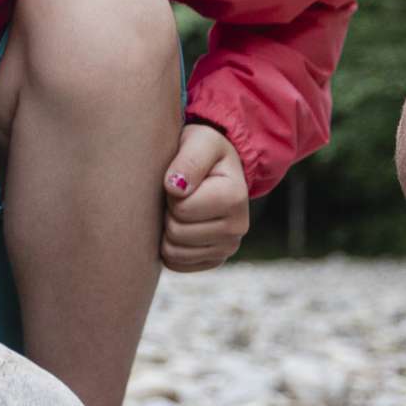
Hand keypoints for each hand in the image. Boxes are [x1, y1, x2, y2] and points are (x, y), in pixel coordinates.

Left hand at [159, 123, 248, 272]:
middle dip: (169, 210)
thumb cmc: (204, 150)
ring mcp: (227, 248)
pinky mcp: (213, 260)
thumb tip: (175, 188)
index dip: (172, 190)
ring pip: (173, 251)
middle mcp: (238, 228)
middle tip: (181, 193)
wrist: (216, 167)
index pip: (181, 209)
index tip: (182, 177)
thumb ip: (190, 159)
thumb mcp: (200, 142)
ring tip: (182, 207)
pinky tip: (181, 224)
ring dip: (168, 228)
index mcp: (236, 198)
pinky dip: (171, 245)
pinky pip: (176, 263)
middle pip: (176, 232)